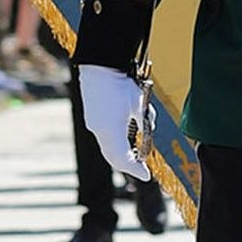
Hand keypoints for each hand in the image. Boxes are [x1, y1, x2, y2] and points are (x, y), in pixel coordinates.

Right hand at [78, 63, 151, 180]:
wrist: (100, 66)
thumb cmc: (122, 83)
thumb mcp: (140, 104)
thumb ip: (146, 122)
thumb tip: (150, 134)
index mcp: (112, 130)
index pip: (123, 159)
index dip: (135, 170)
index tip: (147, 176)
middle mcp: (99, 130)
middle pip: (113, 157)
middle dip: (128, 165)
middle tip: (141, 169)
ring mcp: (93, 124)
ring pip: (107, 149)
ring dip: (121, 155)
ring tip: (135, 156)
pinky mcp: (92, 118)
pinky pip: (103, 138)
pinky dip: (114, 145)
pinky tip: (125, 141)